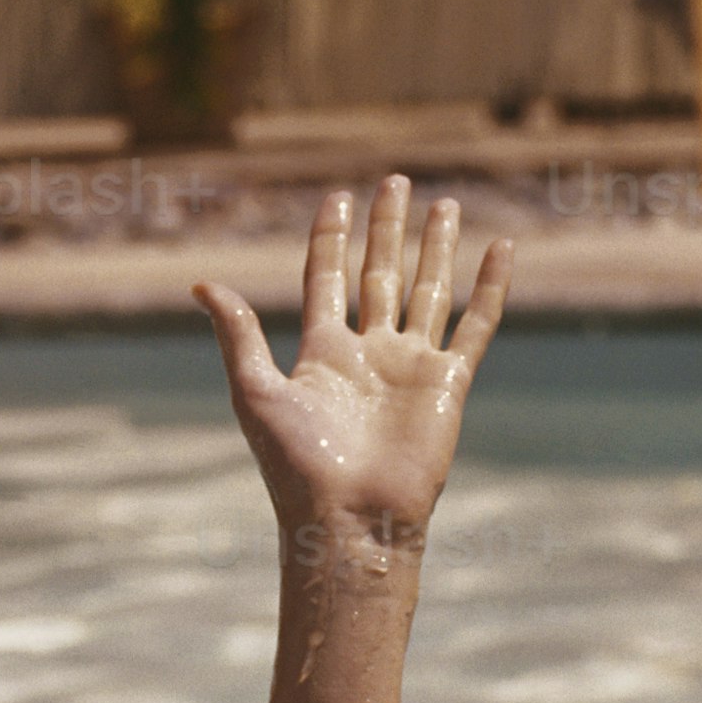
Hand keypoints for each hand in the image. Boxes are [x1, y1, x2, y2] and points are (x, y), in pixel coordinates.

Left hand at [194, 181, 509, 557]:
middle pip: (379, 275)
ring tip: (445, 204)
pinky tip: (501, 250)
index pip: (328, 279)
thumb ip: (237, 335)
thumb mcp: (255, 392)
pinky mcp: (447, 385)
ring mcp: (410, 367)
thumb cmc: (297, 467)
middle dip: (386, 229)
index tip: (339, 198)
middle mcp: (368, 355)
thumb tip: (200, 285)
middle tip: (394, 182)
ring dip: (435, 248)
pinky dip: (490, 289)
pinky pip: (475, 326)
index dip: (331, 239)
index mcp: (322, 354)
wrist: (351, 520)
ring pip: (428, 291)